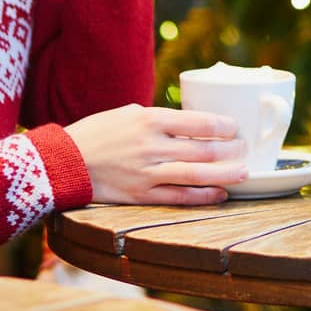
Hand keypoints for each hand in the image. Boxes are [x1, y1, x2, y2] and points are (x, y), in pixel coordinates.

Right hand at [64, 105, 249, 204]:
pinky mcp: (140, 195)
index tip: (235, 127)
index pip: (196, 121)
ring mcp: (146, 173)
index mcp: (149, 119)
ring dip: (223, 175)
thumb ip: (159, 119)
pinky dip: (202, 196)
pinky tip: (219, 195)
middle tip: (246, 150)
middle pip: (201, 149)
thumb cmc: (97, 133)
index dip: (222, 126)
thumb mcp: (128, 113)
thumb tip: (189, 125)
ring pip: (194, 174)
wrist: (64, 162)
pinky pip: (178, 197)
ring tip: (244, 173)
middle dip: (229, 150)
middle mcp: (151, 146)